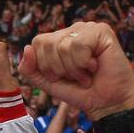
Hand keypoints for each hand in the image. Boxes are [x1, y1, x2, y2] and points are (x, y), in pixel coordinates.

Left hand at [19, 21, 133, 119]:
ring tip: (86, 73)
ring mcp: (87, 29)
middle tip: (76, 76)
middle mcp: (72, 30)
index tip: (62, 77)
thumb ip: (31, 69)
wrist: (107, 104)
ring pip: (62, 46)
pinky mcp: (101, 31)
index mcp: (60, 39)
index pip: (37, 43)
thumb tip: (26, 48)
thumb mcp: (49, 83)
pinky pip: (78, 45)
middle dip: (58, 68)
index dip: (45, 66)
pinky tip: (95, 66)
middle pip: (47, 43)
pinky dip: (84, 62)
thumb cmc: (82, 92)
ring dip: (74, 68)